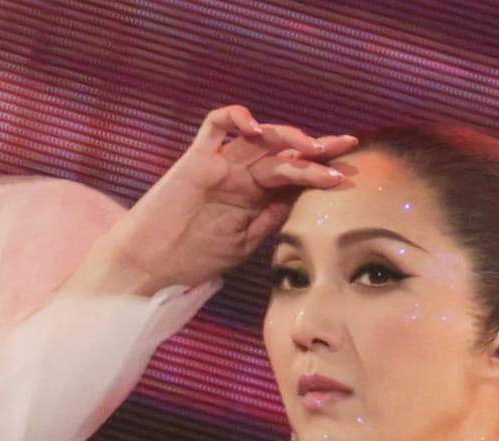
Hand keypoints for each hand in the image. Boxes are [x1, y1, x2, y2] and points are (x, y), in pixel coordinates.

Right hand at [65, 105, 358, 295]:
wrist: (148, 265)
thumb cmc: (194, 259)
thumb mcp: (245, 244)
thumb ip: (272, 218)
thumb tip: (307, 200)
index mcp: (256, 198)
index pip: (296, 176)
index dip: (322, 173)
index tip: (350, 177)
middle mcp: (242, 176)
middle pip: (285, 153)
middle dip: (318, 149)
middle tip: (345, 148)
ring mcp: (220, 165)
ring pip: (260, 137)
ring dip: (289, 136)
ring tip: (312, 147)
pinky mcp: (196, 159)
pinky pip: (215, 125)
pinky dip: (236, 117)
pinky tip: (255, 127)